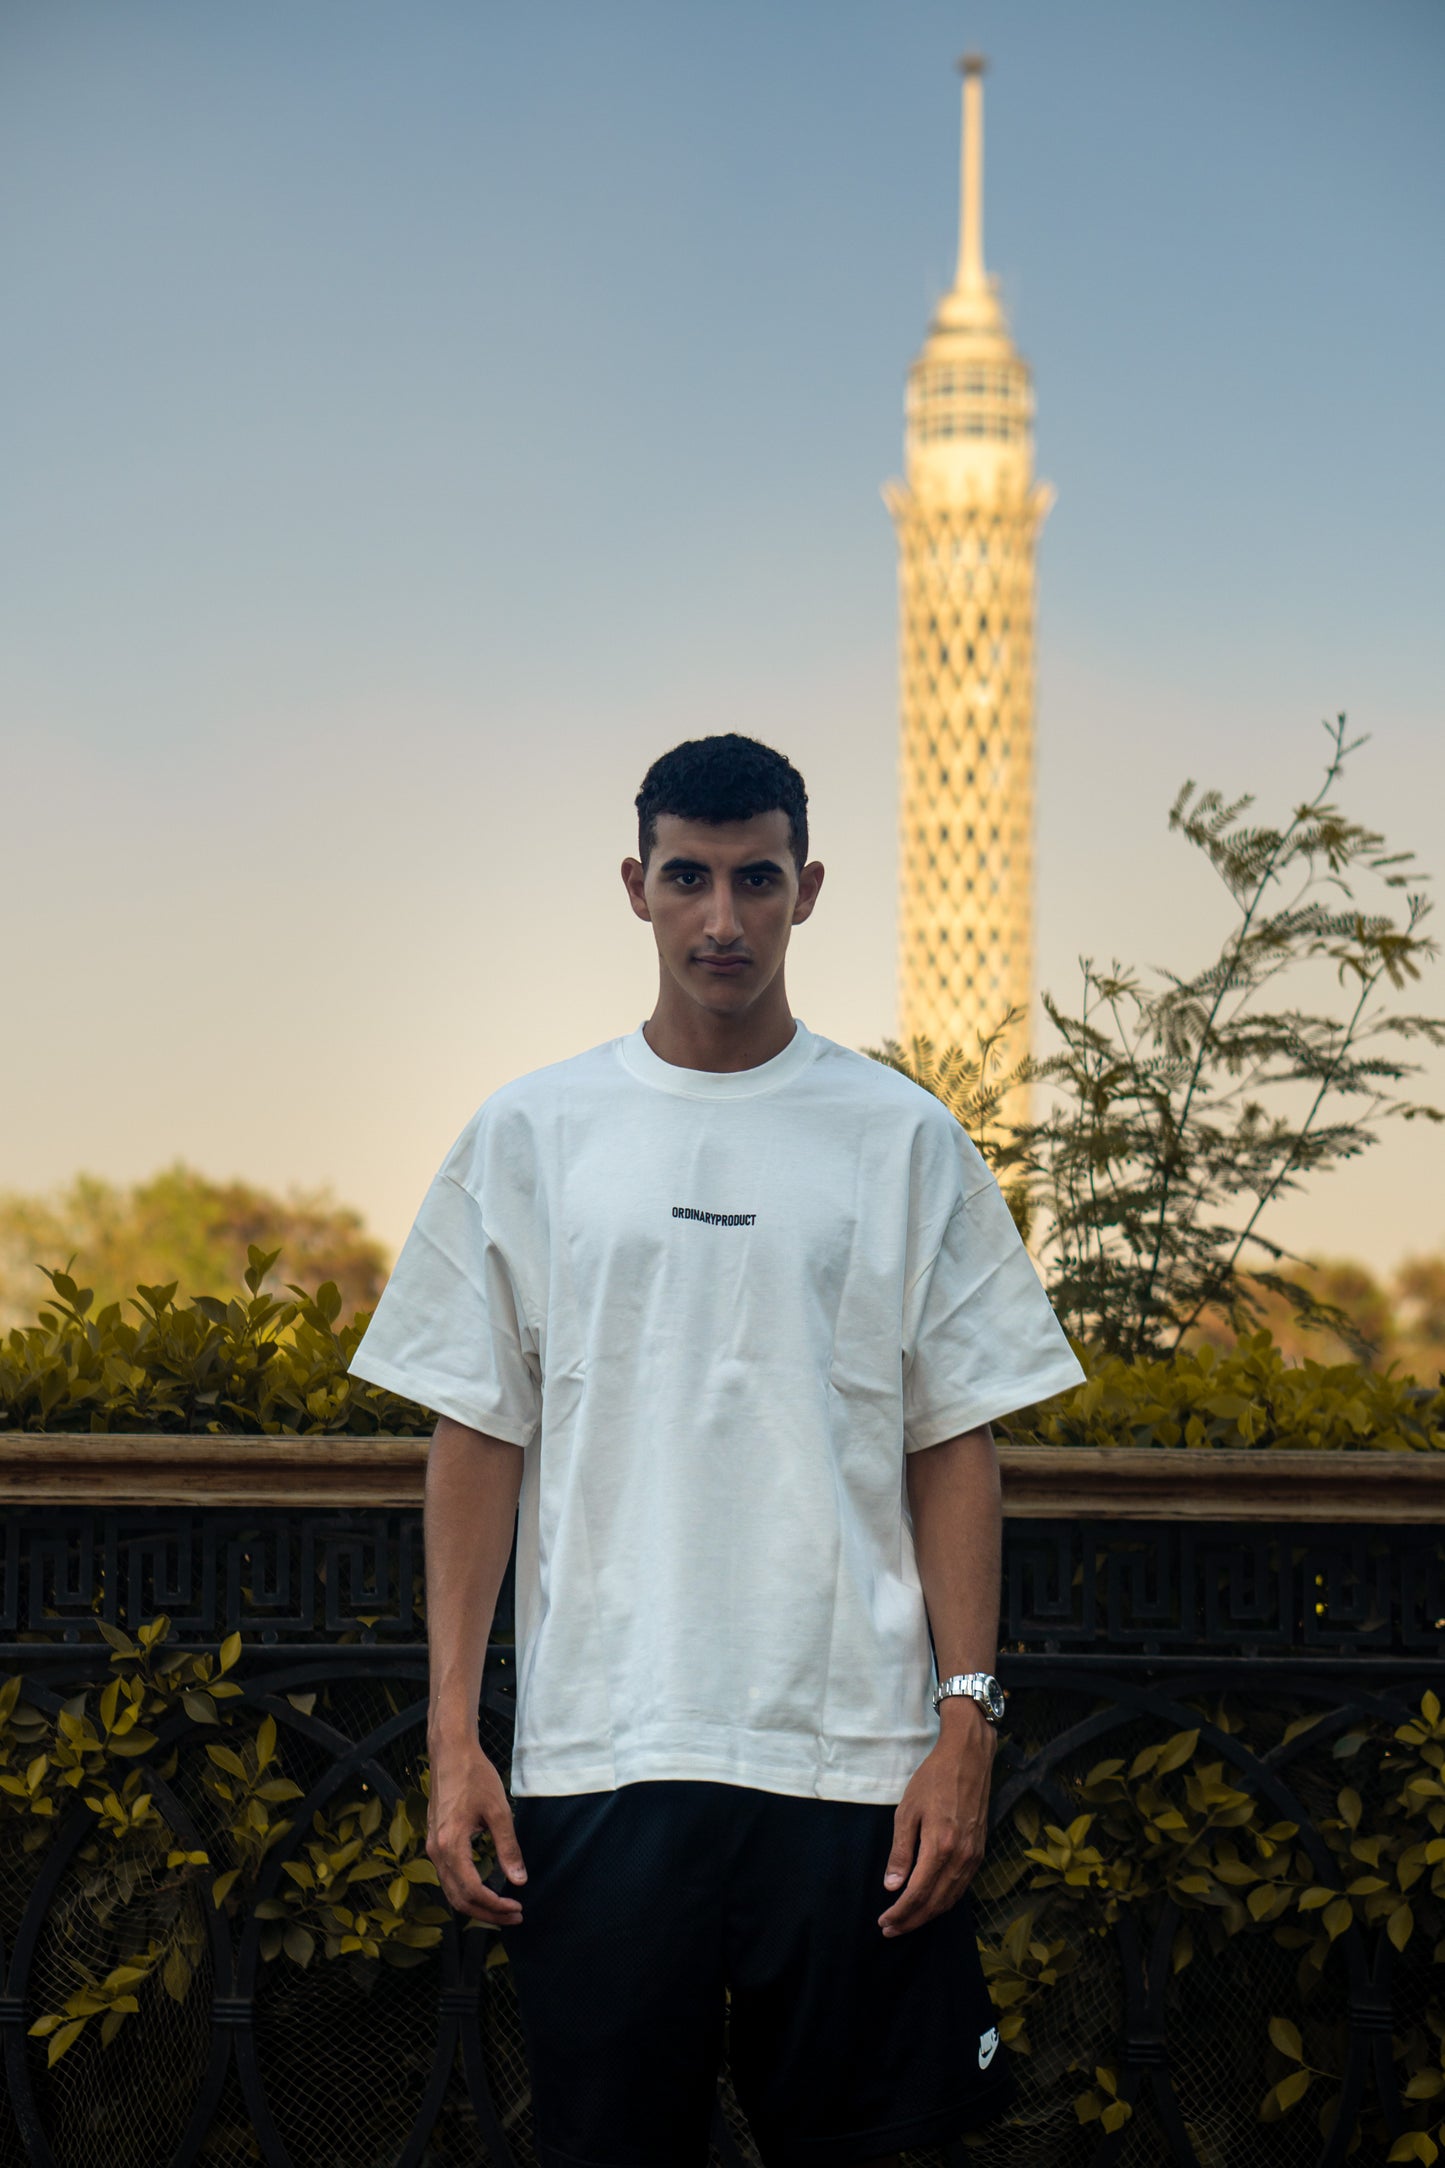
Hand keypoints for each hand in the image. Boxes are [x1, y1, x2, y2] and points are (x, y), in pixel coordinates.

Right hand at [425, 1740, 526, 1926]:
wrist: (450, 1753)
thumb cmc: (475, 1777)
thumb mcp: (499, 1810)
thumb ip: (508, 1847)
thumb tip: (520, 1881)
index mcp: (450, 1845)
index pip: (472, 1891)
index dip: (495, 1906)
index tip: (517, 1907)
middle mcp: (435, 1852)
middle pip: (458, 1899)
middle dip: (486, 1913)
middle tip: (514, 1916)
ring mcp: (432, 1848)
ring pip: (451, 1891)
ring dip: (476, 1905)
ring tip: (503, 1908)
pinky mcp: (434, 1842)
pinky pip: (448, 1878)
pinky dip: (465, 1891)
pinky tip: (485, 1890)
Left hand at [877, 1701, 995, 1936]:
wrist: (968, 1758)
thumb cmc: (933, 1779)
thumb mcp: (908, 1811)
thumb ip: (901, 1852)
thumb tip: (892, 1886)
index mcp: (940, 1847)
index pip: (918, 1893)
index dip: (900, 1912)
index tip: (884, 1922)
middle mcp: (961, 1857)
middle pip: (935, 1902)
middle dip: (912, 1920)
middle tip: (891, 1929)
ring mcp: (974, 1856)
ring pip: (951, 1898)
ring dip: (928, 1914)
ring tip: (907, 1921)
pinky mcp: (979, 1851)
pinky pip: (962, 1886)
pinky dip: (945, 1901)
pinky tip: (931, 1903)